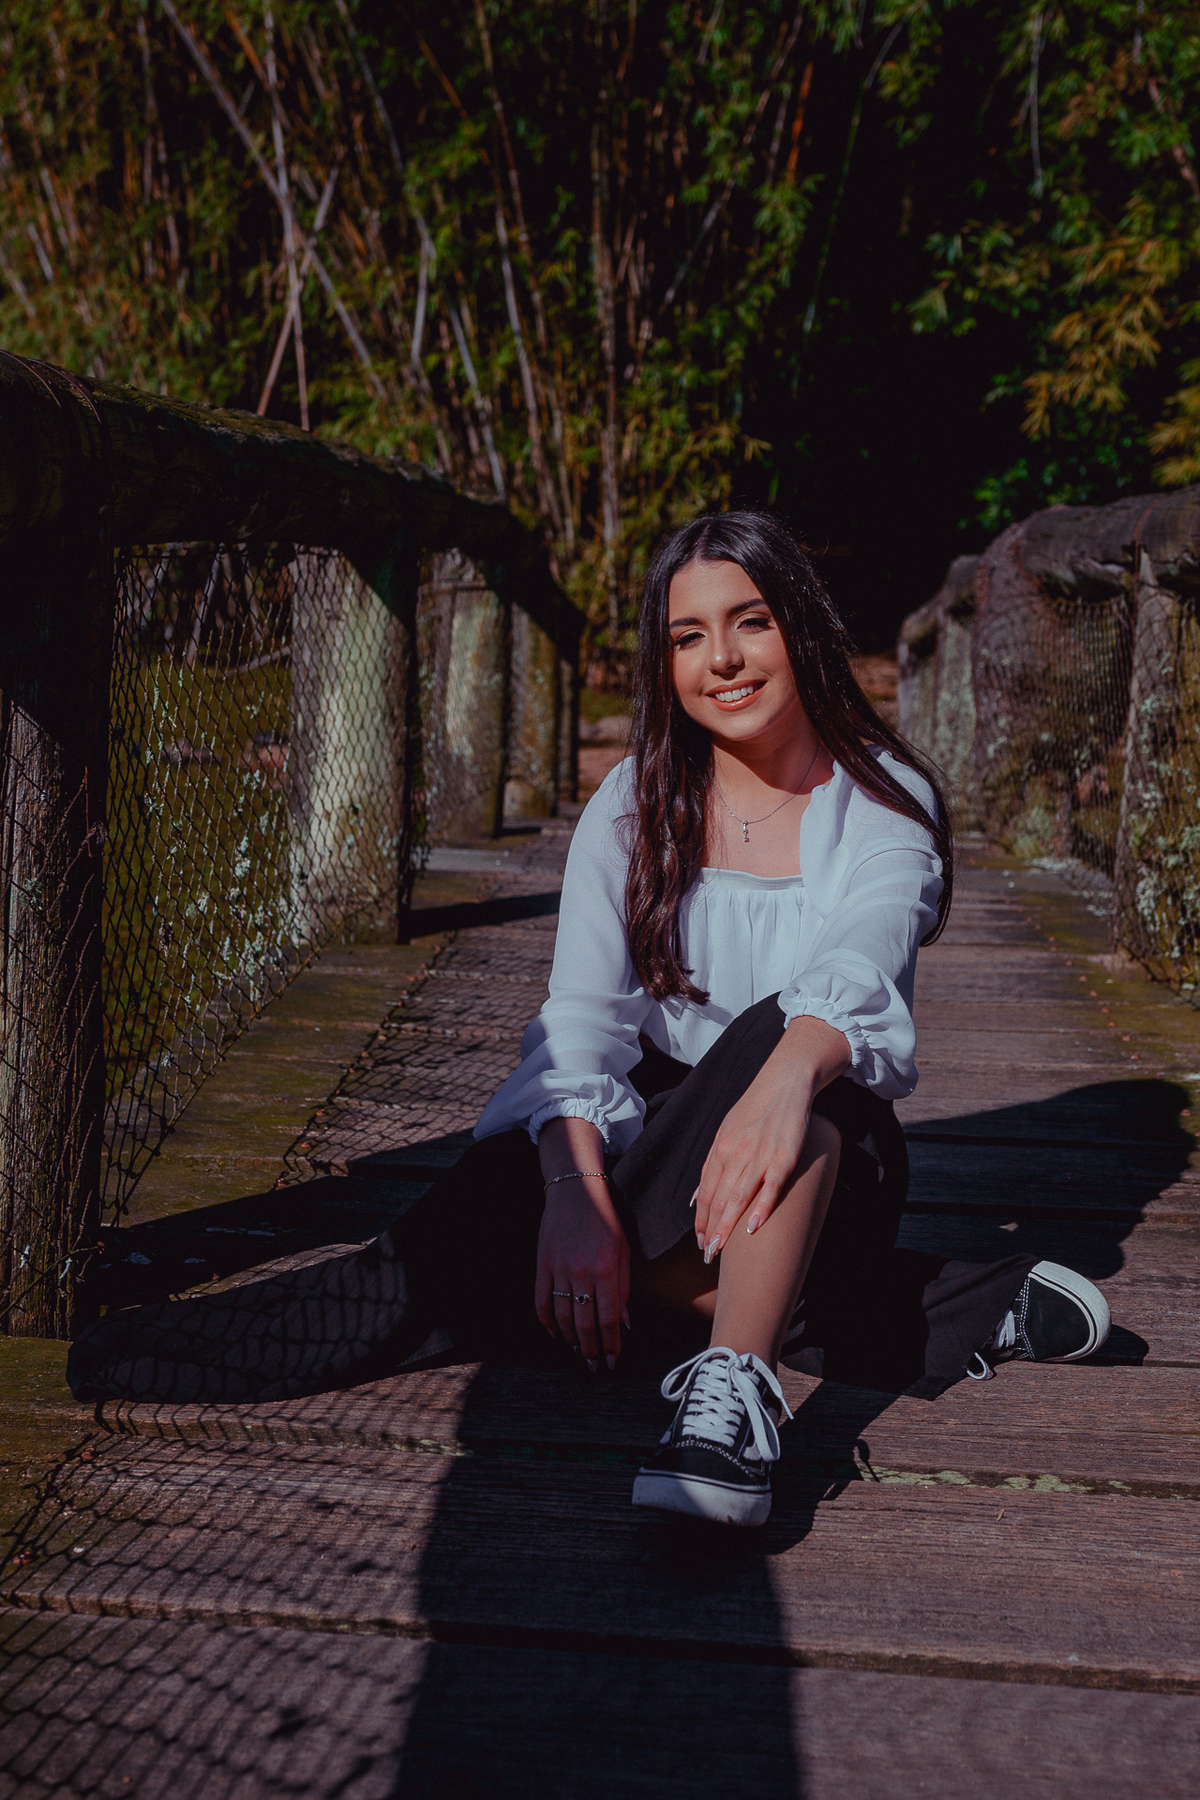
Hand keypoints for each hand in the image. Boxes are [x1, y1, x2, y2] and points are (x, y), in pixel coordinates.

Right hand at [535, 1178, 629, 1367]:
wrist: (575, 1192)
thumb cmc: (606, 1221)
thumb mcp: (624, 1252)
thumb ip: (624, 1289)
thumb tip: (625, 1324)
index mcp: (607, 1270)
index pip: (609, 1319)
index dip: (610, 1344)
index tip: (612, 1361)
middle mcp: (582, 1273)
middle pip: (584, 1323)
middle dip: (590, 1350)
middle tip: (593, 1366)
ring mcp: (559, 1269)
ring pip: (562, 1317)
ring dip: (569, 1339)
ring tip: (577, 1351)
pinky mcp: (542, 1265)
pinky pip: (541, 1301)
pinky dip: (546, 1321)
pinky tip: (554, 1332)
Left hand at [693, 1015, 850, 1260]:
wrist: (785, 1081)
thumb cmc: (756, 1109)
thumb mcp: (727, 1133)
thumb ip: (713, 1166)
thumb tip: (696, 1199)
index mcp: (721, 1148)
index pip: (706, 1191)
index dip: (701, 1218)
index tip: (699, 1241)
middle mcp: (736, 1153)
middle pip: (719, 1198)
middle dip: (711, 1229)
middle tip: (706, 1255)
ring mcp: (760, 1155)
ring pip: (739, 1196)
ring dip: (728, 1225)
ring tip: (720, 1249)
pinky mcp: (784, 1156)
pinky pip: (770, 1186)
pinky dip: (761, 1207)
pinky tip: (753, 1227)